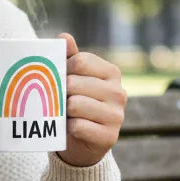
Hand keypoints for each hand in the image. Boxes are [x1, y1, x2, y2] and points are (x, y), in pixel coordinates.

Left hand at [55, 33, 125, 167]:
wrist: (84, 144)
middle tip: (61, 100)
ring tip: (67, 114)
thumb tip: (63, 36)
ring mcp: (117, 116)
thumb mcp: (74, 78)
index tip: (62, 79)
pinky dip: (69, 128)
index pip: (80, 61)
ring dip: (64, 112)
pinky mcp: (109, 137)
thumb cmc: (77, 104)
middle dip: (61, 92)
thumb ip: (70, 57)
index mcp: (112, 73)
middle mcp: (119, 92)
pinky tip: (73, 129)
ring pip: (74, 105)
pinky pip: (77, 126)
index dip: (64, 69)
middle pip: (74, 83)